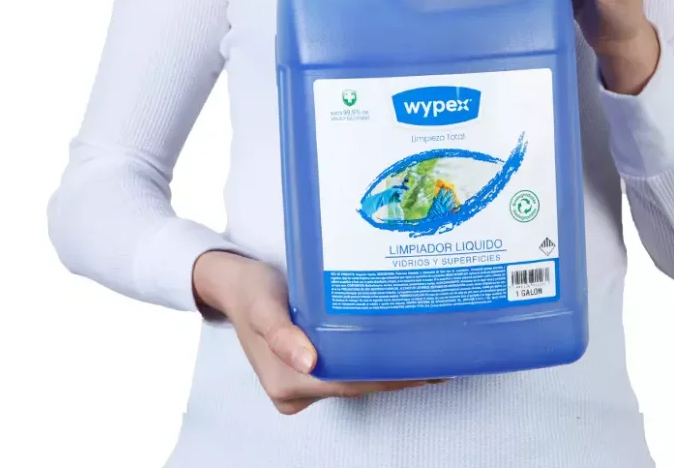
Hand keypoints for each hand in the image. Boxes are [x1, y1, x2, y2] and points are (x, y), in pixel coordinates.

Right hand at [193, 251, 440, 414]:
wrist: (231, 283)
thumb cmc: (249, 289)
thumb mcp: (262, 304)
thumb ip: (280, 333)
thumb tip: (307, 361)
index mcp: (286, 382)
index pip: (351, 383)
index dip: (391, 377)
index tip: (427, 367)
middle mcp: (296, 390)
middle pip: (359, 384)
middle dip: (400, 374)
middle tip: (442, 355)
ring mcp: (303, 382)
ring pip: (356, 379)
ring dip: (390, 367)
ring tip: (431, 350)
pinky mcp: (309, 370)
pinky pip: (347, 370)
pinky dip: (373, 359)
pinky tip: (400, 345)